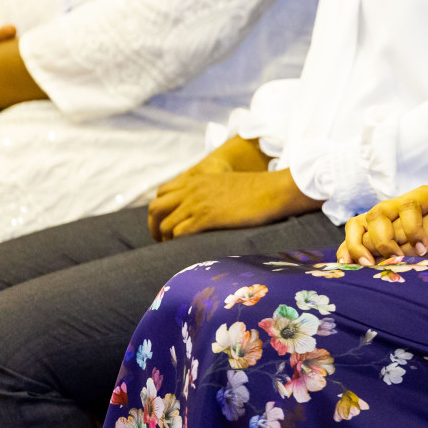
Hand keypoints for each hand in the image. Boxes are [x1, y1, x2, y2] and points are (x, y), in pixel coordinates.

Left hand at [148, 168, 318, 240]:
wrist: (273, 191)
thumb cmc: (257, 190)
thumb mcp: (227, 183)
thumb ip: (210, 191)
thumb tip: (207, 207)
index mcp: (197, 179)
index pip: (162, 192)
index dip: (159, 209)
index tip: (166, 222)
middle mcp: (192, 190)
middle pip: (155, 208)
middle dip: (154, 225)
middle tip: (162, 239)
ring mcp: (197, 203)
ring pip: (165, 223)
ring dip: (166, 238)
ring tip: (174, 248)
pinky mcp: (206, 217)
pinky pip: (179, 232)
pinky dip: (178, 242)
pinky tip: (187, 247)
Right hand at [337, 186, 427, 265]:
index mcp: (419, 197)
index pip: (409, 207)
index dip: (413, 229)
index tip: (423, 250)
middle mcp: (395, 205)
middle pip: (378, 214)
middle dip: (383, 240)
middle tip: (395, 260)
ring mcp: (380, 217)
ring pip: (358, 223)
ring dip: (358, 244)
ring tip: (367, 265)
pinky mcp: (370, 229)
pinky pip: (351, 236)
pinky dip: (346, 250)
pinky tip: (347, 267)